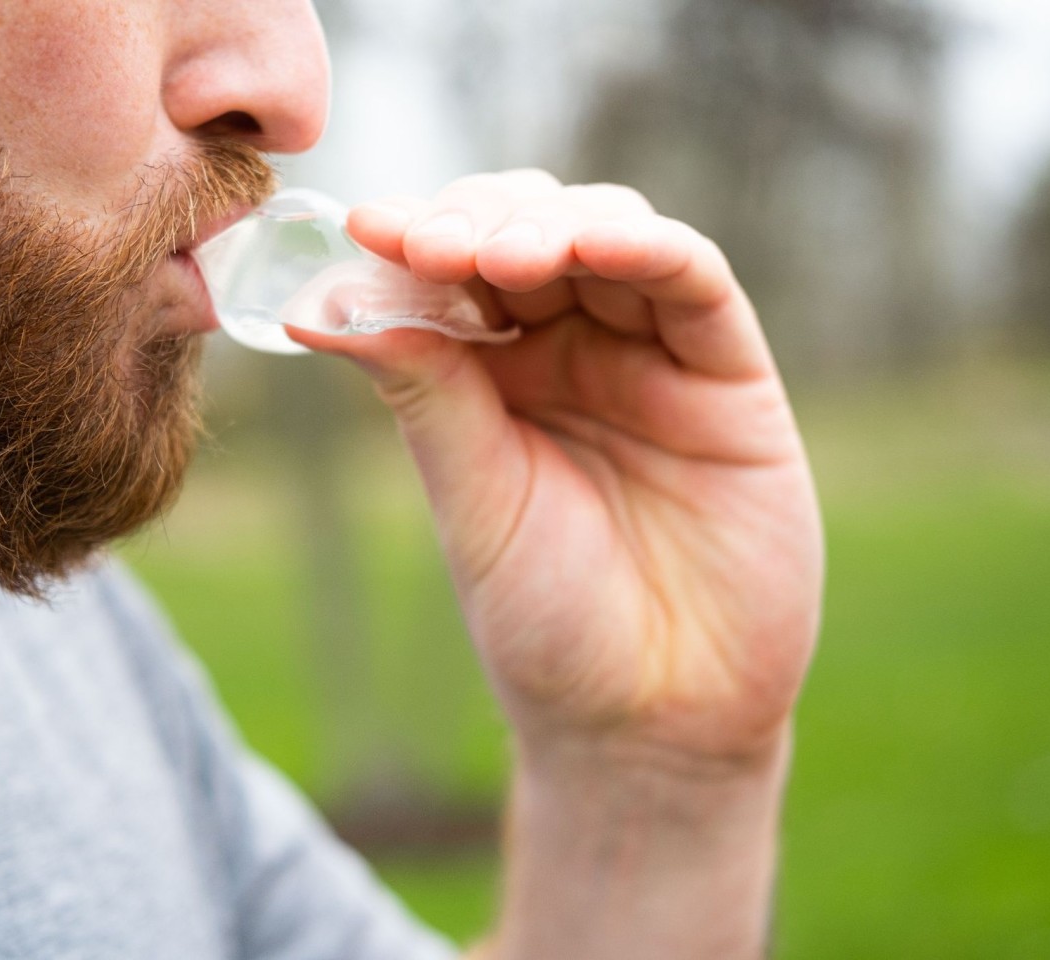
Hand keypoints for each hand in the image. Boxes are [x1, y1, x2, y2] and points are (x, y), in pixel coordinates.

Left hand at [286, 170, 822, 774]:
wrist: (649, 720)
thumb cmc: (548, 620)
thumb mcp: (472, 498)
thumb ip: (423, 391)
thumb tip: (319, 301)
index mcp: (495, 376)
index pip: (457, 270)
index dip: (415, 236)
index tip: (365, 225)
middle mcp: (572, 351)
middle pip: (531, 229)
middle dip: (480, 221)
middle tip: (434, 246)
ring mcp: (653, 357)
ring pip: (612, 234)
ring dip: (555, 223)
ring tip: (500, 255)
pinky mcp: (730, 378)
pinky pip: (697, 285)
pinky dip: (649, 249)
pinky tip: (597, 246)